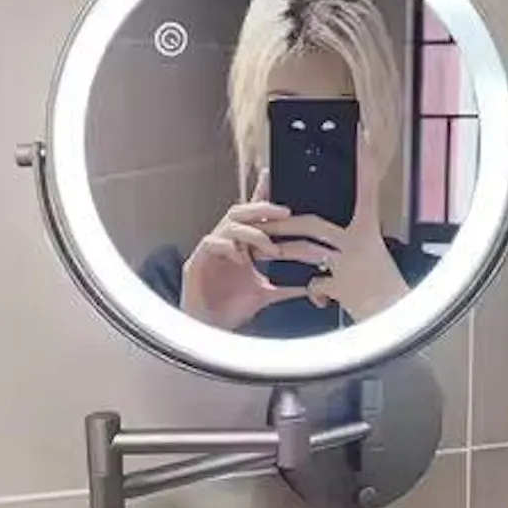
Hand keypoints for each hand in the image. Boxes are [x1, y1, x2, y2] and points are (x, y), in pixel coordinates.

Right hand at [180, 173, 304, 329]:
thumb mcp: (265, 296)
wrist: (209, 330)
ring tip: (268, 246)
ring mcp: (209, 252)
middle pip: (240, 213)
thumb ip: (286, 288)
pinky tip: (240, 257)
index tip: (272, 176)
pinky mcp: (195, 263)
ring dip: (251, 232)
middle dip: (262, 208)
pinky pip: (210, 243)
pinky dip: (228, 247)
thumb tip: (312, 288)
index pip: (251, 217)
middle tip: (284, 212)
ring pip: (228, 225)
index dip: (260, 195)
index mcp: (240, 247)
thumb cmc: (230, 310)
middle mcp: (224, 244)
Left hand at [266, 131, 409, 321]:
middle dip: (284, 223)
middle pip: (313, 224)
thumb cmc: (385, 286)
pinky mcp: (341, 286)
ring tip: (268, 253)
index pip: (367, 189)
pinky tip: (319, 297)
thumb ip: (350, 241)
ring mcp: (349, 264)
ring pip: (306, 251)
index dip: (364, 164)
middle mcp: (360, 243)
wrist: (397, 318)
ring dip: (284, 252)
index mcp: (369, 230)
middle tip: (266, 220)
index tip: (362, 136)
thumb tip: (327, 230)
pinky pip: (315, 284)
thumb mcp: (373, 254)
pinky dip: (314, 292)